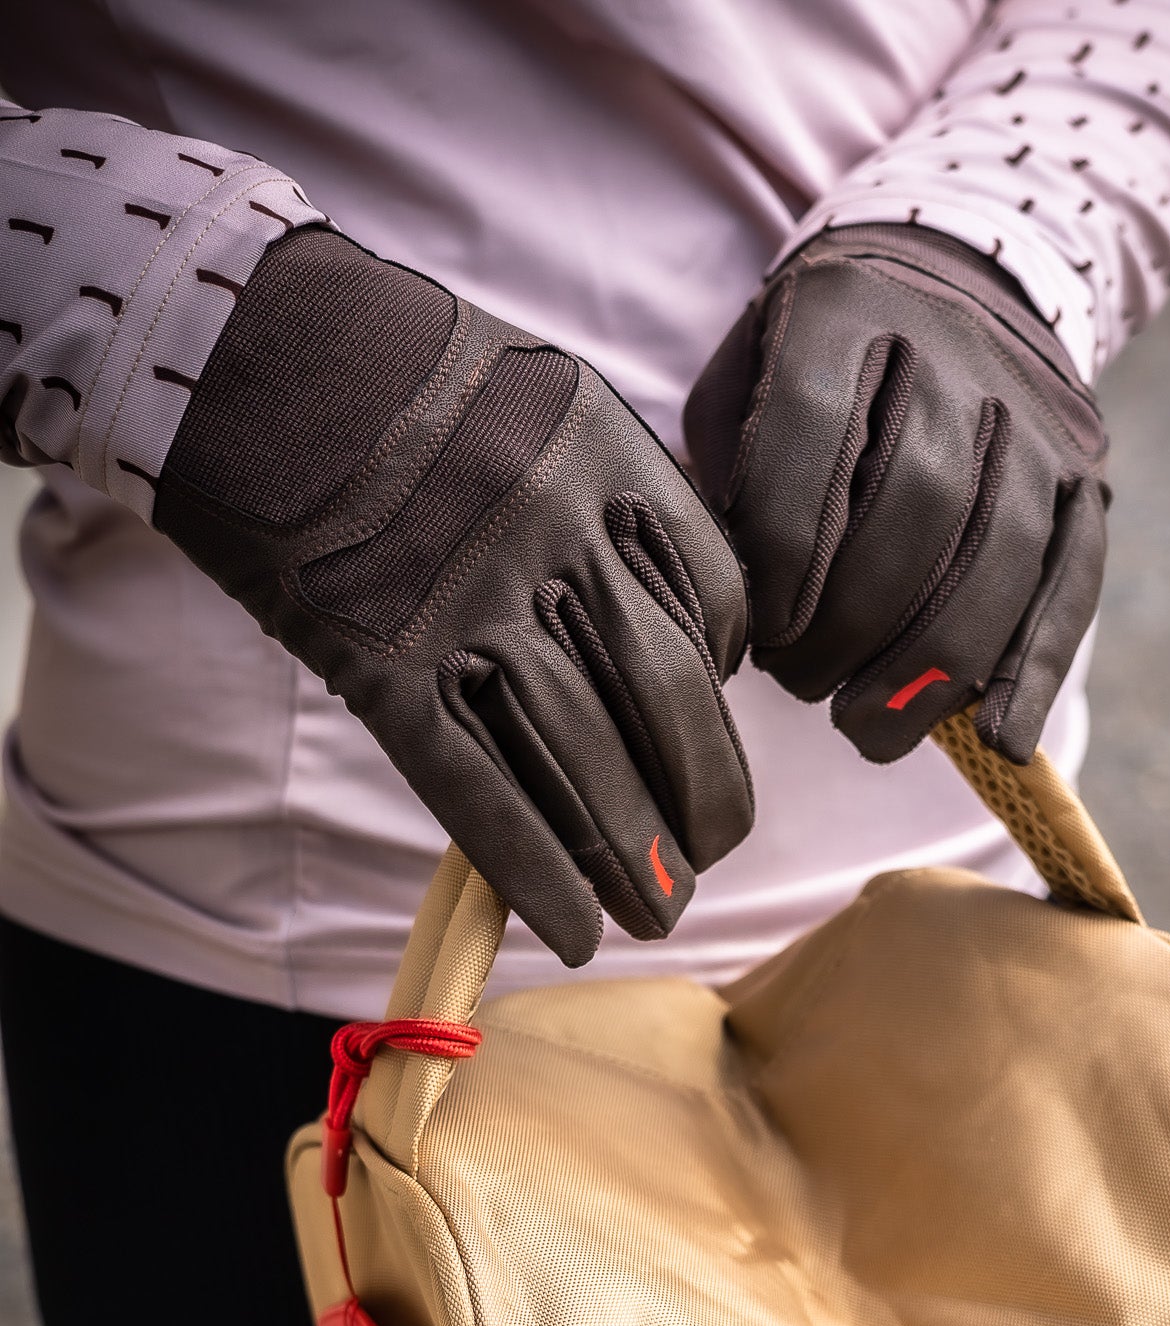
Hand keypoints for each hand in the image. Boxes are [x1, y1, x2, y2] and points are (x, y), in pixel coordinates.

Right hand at [154, 229, 751, 965]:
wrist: (249, 353)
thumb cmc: (398, 377)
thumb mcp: (543, 398)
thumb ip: (613, 501)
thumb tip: (671, 623)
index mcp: (610, 464)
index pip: (717, 606)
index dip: (719, 676)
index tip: (705, 709)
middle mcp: (558, 540)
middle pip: (669, 703)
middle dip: (705, 798)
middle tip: (710, 852)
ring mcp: (471, 611)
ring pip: (589, 767)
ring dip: (635, 860)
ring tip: (659, 912)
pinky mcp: (389, 671)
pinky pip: (484, 796)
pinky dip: (536, 875)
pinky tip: (572, 927)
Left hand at [684, 223, 1107, 766]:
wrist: (954, 282)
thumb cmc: (815, 363)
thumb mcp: (744, 376)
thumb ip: (727, 471)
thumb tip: (739, 605)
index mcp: (848, 307)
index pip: (816, 433)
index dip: (788, 555)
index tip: (762, 633)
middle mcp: (957, 347)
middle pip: (919, 502)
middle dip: (851, 622)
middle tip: (800, 684)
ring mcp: (1035, 416)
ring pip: (999, 553)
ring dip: (929, 666)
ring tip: (865, 731)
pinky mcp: (1085, 478)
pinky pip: (1073, 582)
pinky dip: (1035, 670)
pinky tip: (1000, 741)